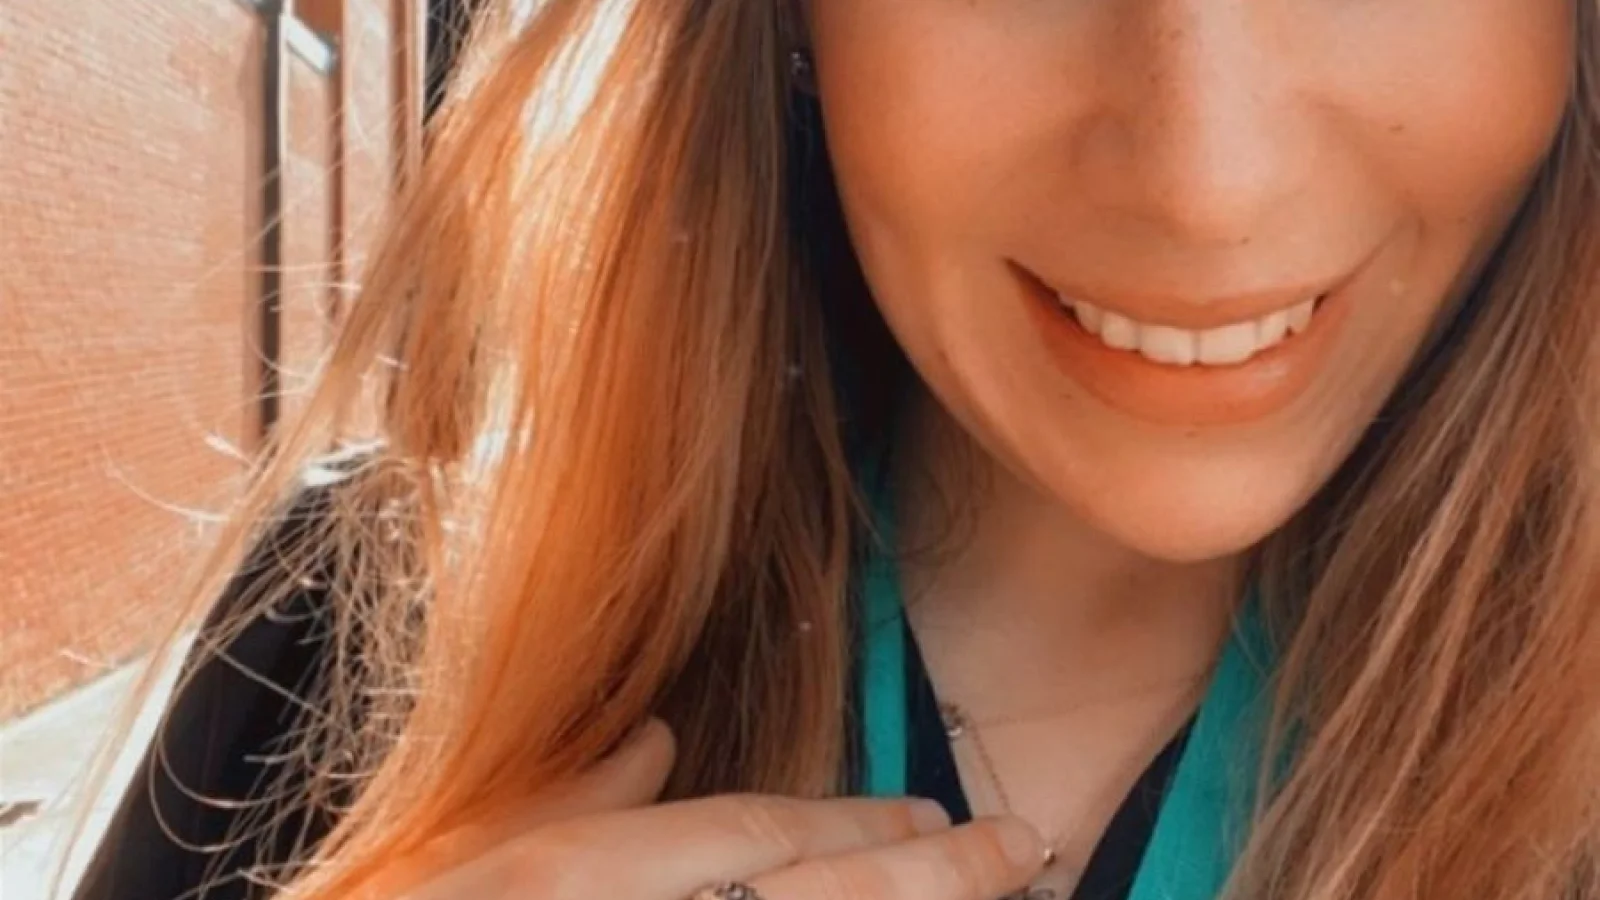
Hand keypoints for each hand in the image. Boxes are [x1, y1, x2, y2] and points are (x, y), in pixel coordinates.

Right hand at [381, 720, 1046, 899]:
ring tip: (1010, 899)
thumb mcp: (463, 860)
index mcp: (578, 883)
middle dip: (940, 879)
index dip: (862, 826)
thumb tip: (659, 738)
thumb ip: (570, 802)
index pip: (755, 838)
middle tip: (1030, 852)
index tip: (943, 819)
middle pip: (820, 897)